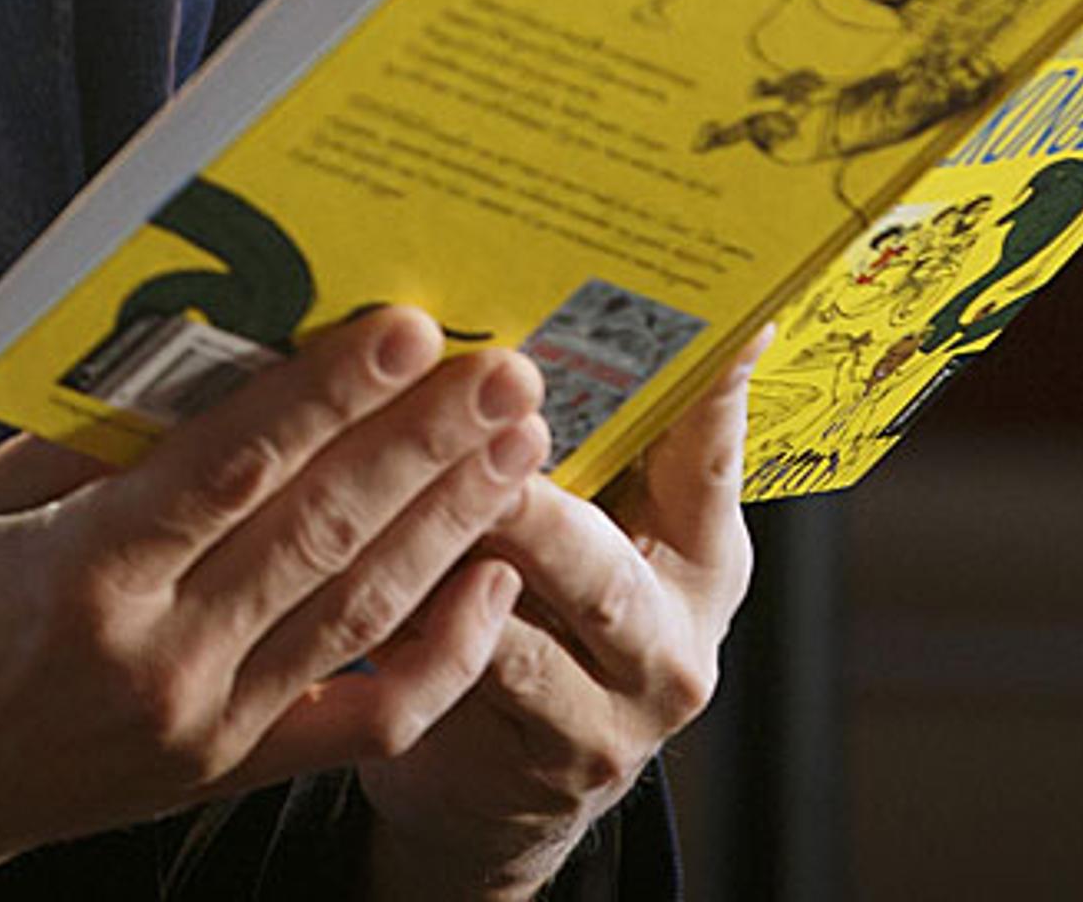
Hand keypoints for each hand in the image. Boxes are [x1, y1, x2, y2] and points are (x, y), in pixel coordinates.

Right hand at [0, 308, 551, 901]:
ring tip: (515, 444)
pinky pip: (361, 719)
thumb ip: (94, 435)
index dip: (329, 394)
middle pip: (319, 530)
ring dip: (448, 520)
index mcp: (80, 571)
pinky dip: (439, 656)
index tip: (406, 325)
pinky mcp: (224, 771)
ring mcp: (201, 724)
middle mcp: (155, 654)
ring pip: (357, 610)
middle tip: (505, 367)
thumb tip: (210, 347)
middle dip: (422, 441)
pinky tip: (488, 584)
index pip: (233, 465)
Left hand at [354, 330, 763, 901]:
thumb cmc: (531, 607)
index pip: (707, 458)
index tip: (726, 314)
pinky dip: (411, 621)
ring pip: (527, 622)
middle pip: (601, 557)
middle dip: (527, 494)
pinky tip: (357, 575)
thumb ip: (578, 445)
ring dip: (453, 551)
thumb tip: (519, 302)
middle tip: (473, 426)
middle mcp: (673, 635)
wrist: (499, 780)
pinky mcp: (546, 759)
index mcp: (700, 555)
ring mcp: (614, 710)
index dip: (713, 389)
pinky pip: (469, 677)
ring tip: (393, 493)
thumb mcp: (586, 527)